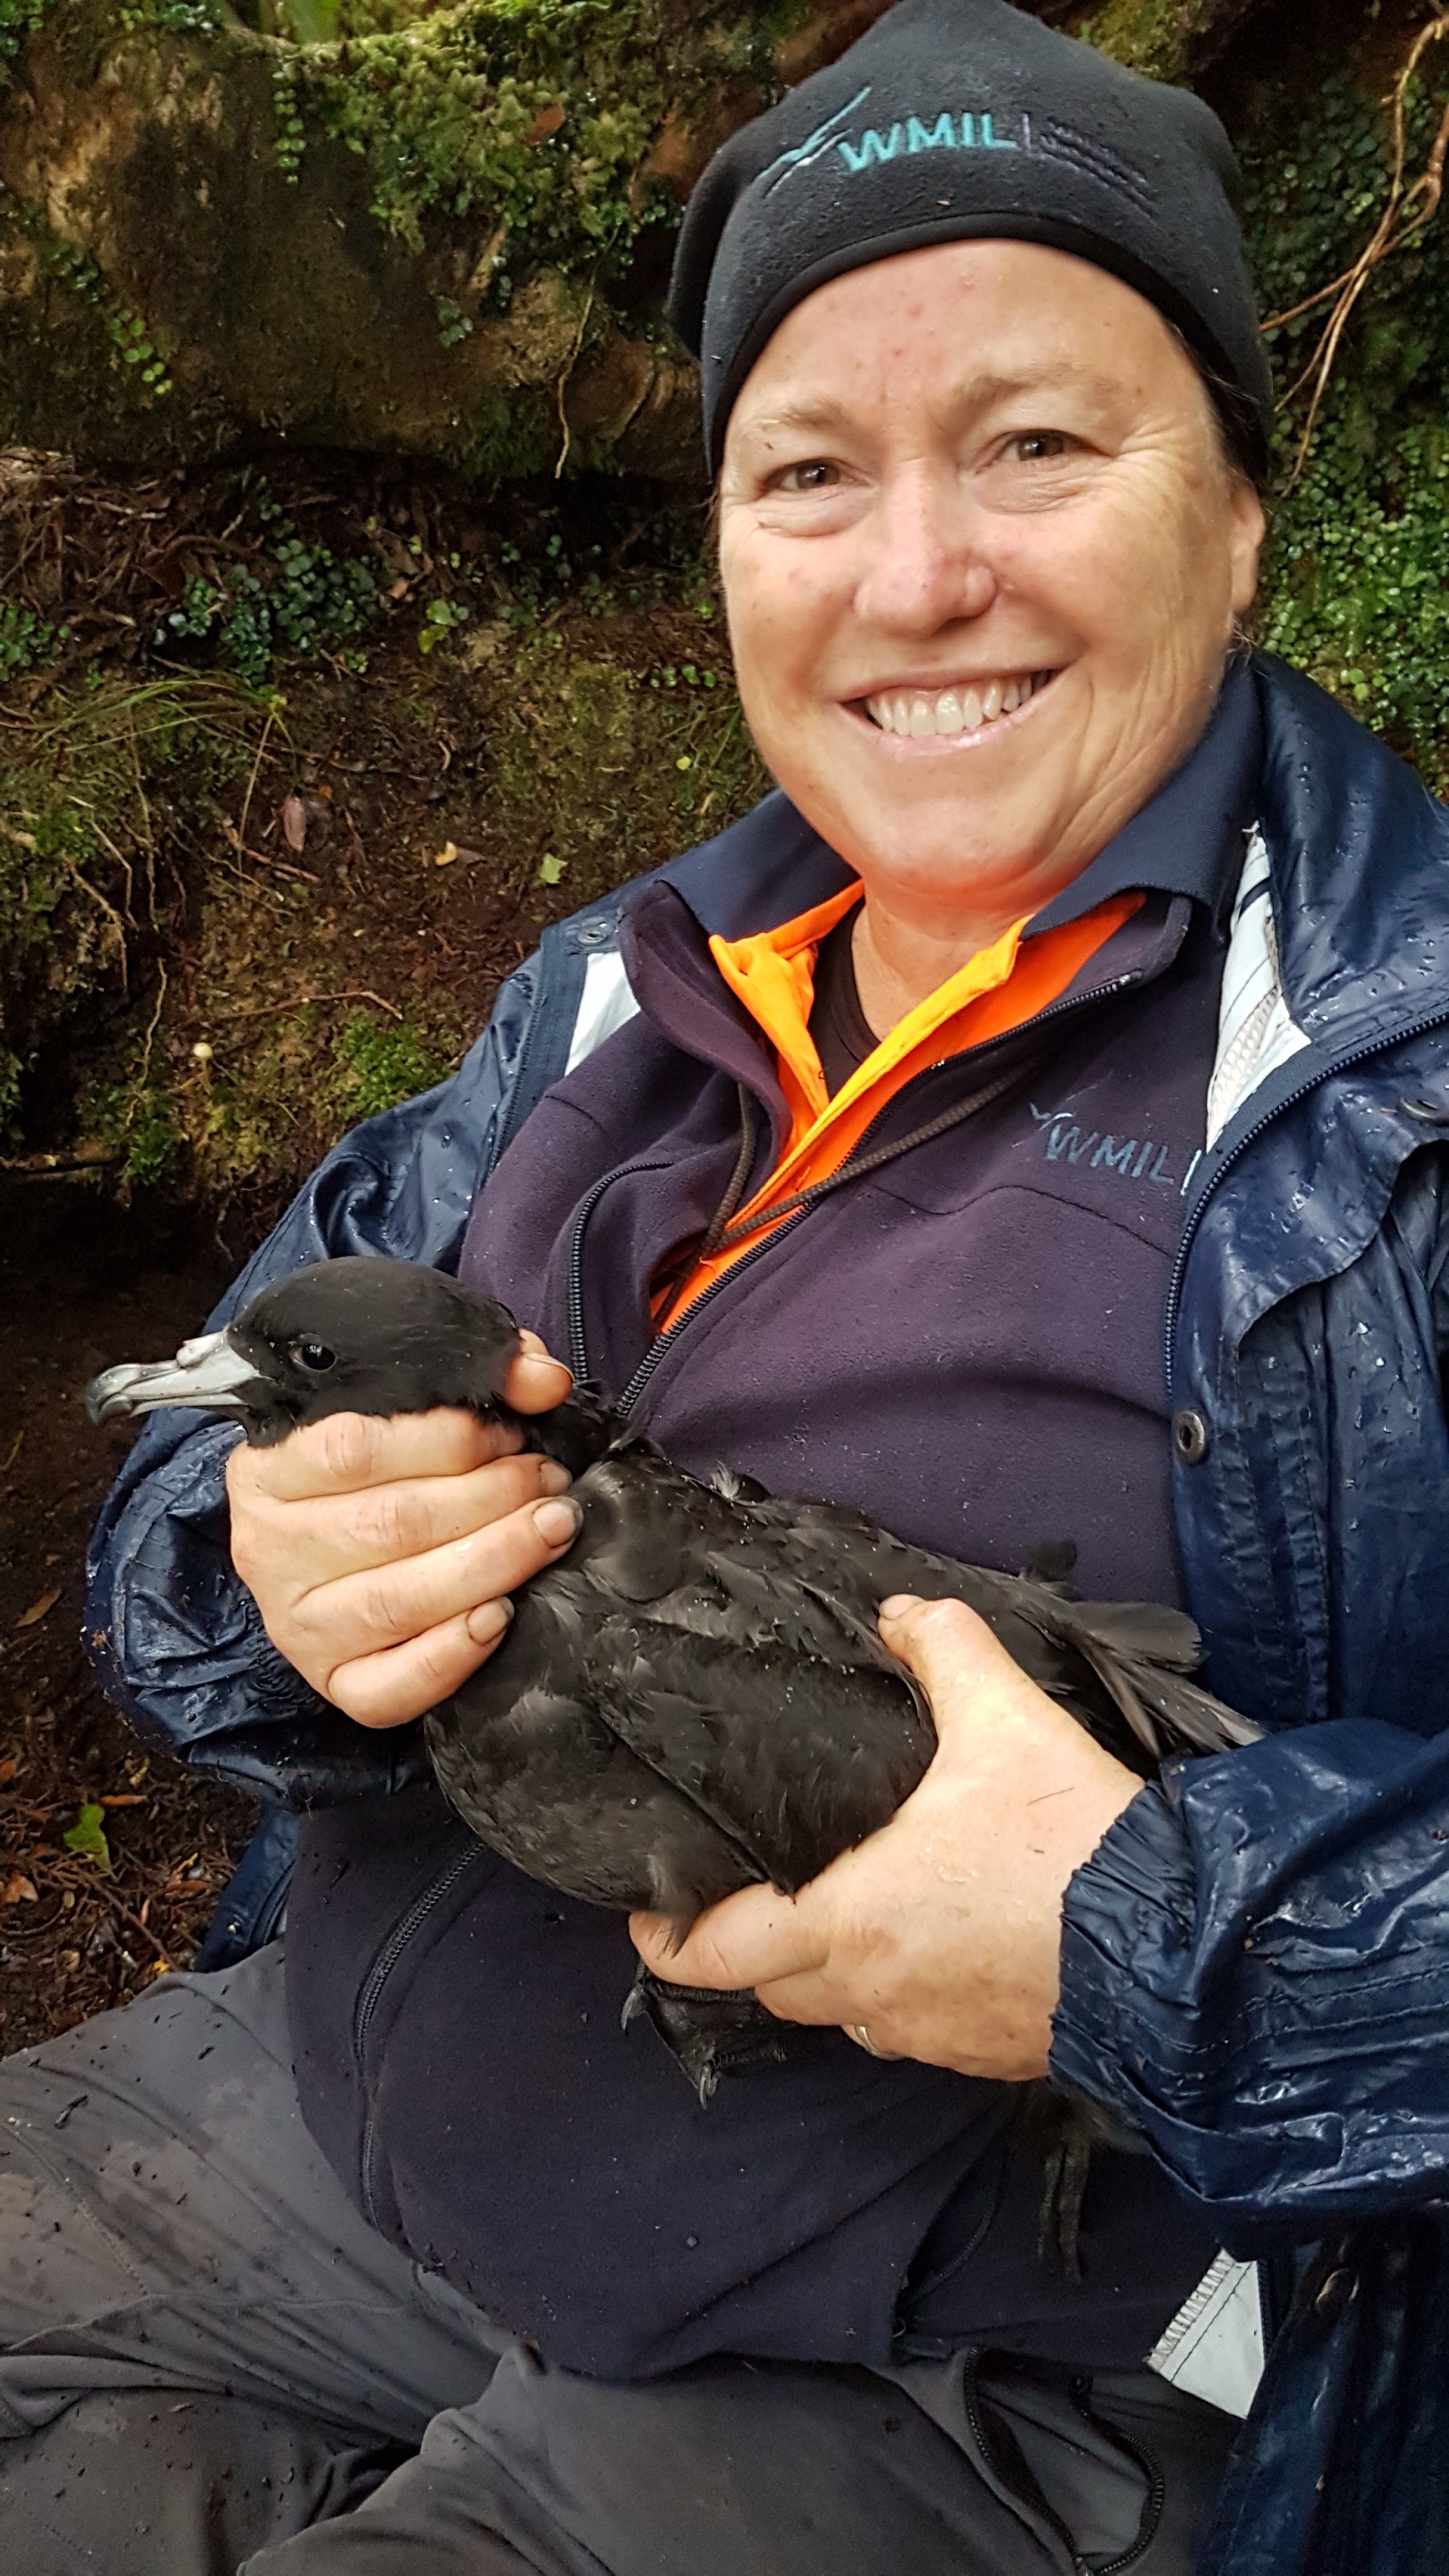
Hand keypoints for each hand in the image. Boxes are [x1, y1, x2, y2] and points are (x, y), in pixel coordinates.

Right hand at [226, 1332, 580, 1728]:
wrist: (321, 1550)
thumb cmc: (373, 1471)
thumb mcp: (402, 1409)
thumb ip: (476, 1379)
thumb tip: (542, 1378)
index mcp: (270, 1468)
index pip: (355, 1447)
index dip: (450, 1439)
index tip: (512, 1432)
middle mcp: (269, 1547)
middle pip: (390, 1525)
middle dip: (492, 1499)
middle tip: (548, 1483)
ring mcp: (295, 1623)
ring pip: (397, 1602)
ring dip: (493, 1563)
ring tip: (550, 1531)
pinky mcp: (330, 1681)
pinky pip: (387, 1689)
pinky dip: (450, 1657)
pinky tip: (500, 1618)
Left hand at [631, 1594, 1141, 2080]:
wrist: (1182, 1950)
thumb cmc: (1077, 1846)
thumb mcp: (1007, 1722)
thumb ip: (944, 1650)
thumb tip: (902, 1613)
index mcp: (850, 1918)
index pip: (719, 1952)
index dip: (669, 1938)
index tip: (648, 1918)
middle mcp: (875, 1992)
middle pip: (771, 1987)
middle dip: (749, 1949)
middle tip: (745, 1898)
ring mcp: (928, 2034)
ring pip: (841, 2015)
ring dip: (825, 1974)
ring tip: (835, 1913)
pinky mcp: (981, 2053)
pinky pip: (908, 2032)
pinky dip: (897, 1995)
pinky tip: (928, 1943)